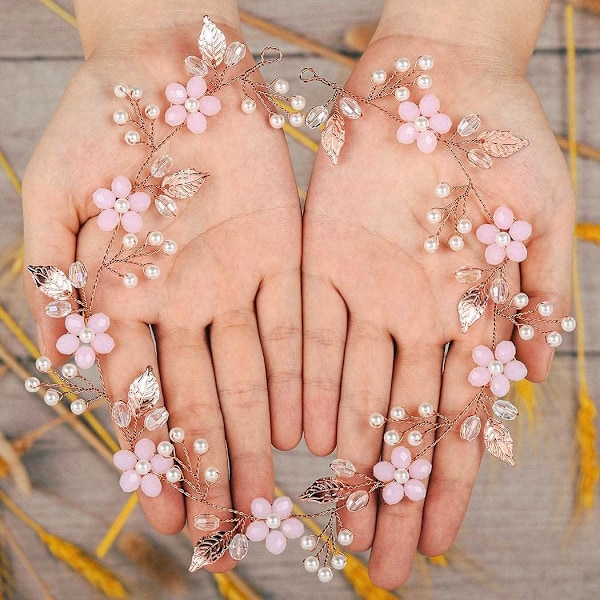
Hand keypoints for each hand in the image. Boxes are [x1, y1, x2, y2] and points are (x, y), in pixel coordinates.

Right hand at [23, 10, 300, 569]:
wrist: (161, 67)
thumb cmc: (97, 127)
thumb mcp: (54, 204)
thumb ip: (52, 282)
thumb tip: (57, 357)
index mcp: (127, 299)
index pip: (142, 399)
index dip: (154, 459)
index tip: (163, 515)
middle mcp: (183, 302)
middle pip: (198, 403)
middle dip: (208, 469)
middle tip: (220, 534)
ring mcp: (231, 280)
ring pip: (246, 378)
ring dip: (253, 439)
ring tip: (261, 502)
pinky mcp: (275, 250)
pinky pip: (289, 323)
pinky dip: (296, 376)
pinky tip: (303, 429)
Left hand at [302, 23, 573, 587]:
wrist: (441, 77)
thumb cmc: (503, 138)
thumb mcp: (538, 217)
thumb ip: (537, 297)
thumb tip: (532, 379)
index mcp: (467, 316)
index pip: (452, 419)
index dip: (441, 482)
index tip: (430, 541)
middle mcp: (412, 318)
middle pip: (397, 422)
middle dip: (387, 493)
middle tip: (376, 564)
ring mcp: (364, 293)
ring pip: (349, 392)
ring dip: (344, 457)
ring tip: (335, 522)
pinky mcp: (321, 260)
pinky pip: (309, 334)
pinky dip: (304, 386)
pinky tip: (299, 440)